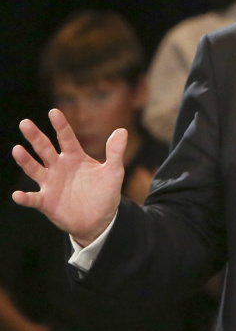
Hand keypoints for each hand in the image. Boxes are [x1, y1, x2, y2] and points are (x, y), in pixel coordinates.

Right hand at [11, 109, 125, 245]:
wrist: (100, 219)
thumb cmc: (105, 192)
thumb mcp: (113, 172)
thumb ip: (115, 152)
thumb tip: (122, 130)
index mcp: (75, 157)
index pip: (66, 138)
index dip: (61, 125)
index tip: (54, 112)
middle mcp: (59, 167)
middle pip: (45, 149)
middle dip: (35, 137)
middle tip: (25, 123)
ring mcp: (50, 183)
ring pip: (34, 169)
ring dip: (25, 160)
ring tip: (17, 150)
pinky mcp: (46, 201)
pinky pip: (33, 198)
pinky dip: (25, 197)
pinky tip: (18, 195)